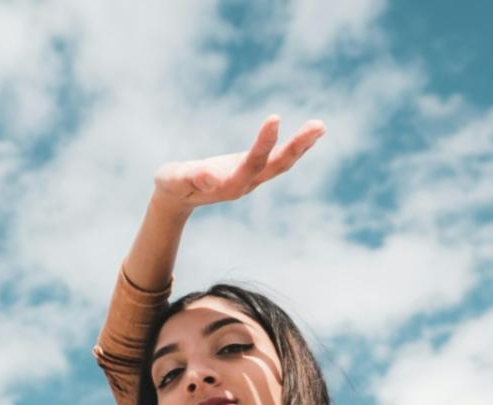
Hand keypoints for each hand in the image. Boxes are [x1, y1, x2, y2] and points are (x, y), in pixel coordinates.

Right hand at [152, 114, 325, 209]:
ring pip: (282, 162)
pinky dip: (296, 145)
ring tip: (320, 126)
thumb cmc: (172, 185)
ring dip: (302, 145)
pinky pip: (279, 158)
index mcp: (229, 186)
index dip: (264, 144)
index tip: (275, 118)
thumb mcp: (174, 180)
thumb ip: (189, 178)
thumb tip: (209, 177)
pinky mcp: (253, 170)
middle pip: (277, 165)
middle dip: (298, 146)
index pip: (252, 164)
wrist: (177, 197)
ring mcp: (252, 179)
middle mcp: (246, 184)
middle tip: (319, 125)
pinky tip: (310, 133)